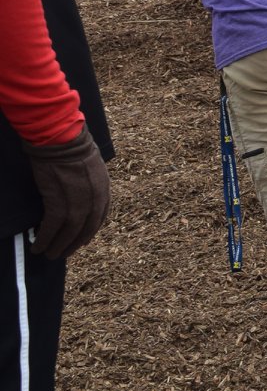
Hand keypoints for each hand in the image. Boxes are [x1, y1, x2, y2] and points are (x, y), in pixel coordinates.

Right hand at [23, 127, 109, 258]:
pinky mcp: (57, 196)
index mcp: (104, 185)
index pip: (101, 214)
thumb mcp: (92, 164)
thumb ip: (91, 182)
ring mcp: (77, 195)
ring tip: (50, 254)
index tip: (83, 241)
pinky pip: (52, 223)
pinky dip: (46, 237)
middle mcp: (95, 193)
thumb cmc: (73, 145)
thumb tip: (84, 196)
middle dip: (75, 242)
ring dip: (59, 244)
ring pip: (70, 228)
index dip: (91, 230)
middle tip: (63, 254)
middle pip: (87, 225)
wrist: (60, 136)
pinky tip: (38, 245)